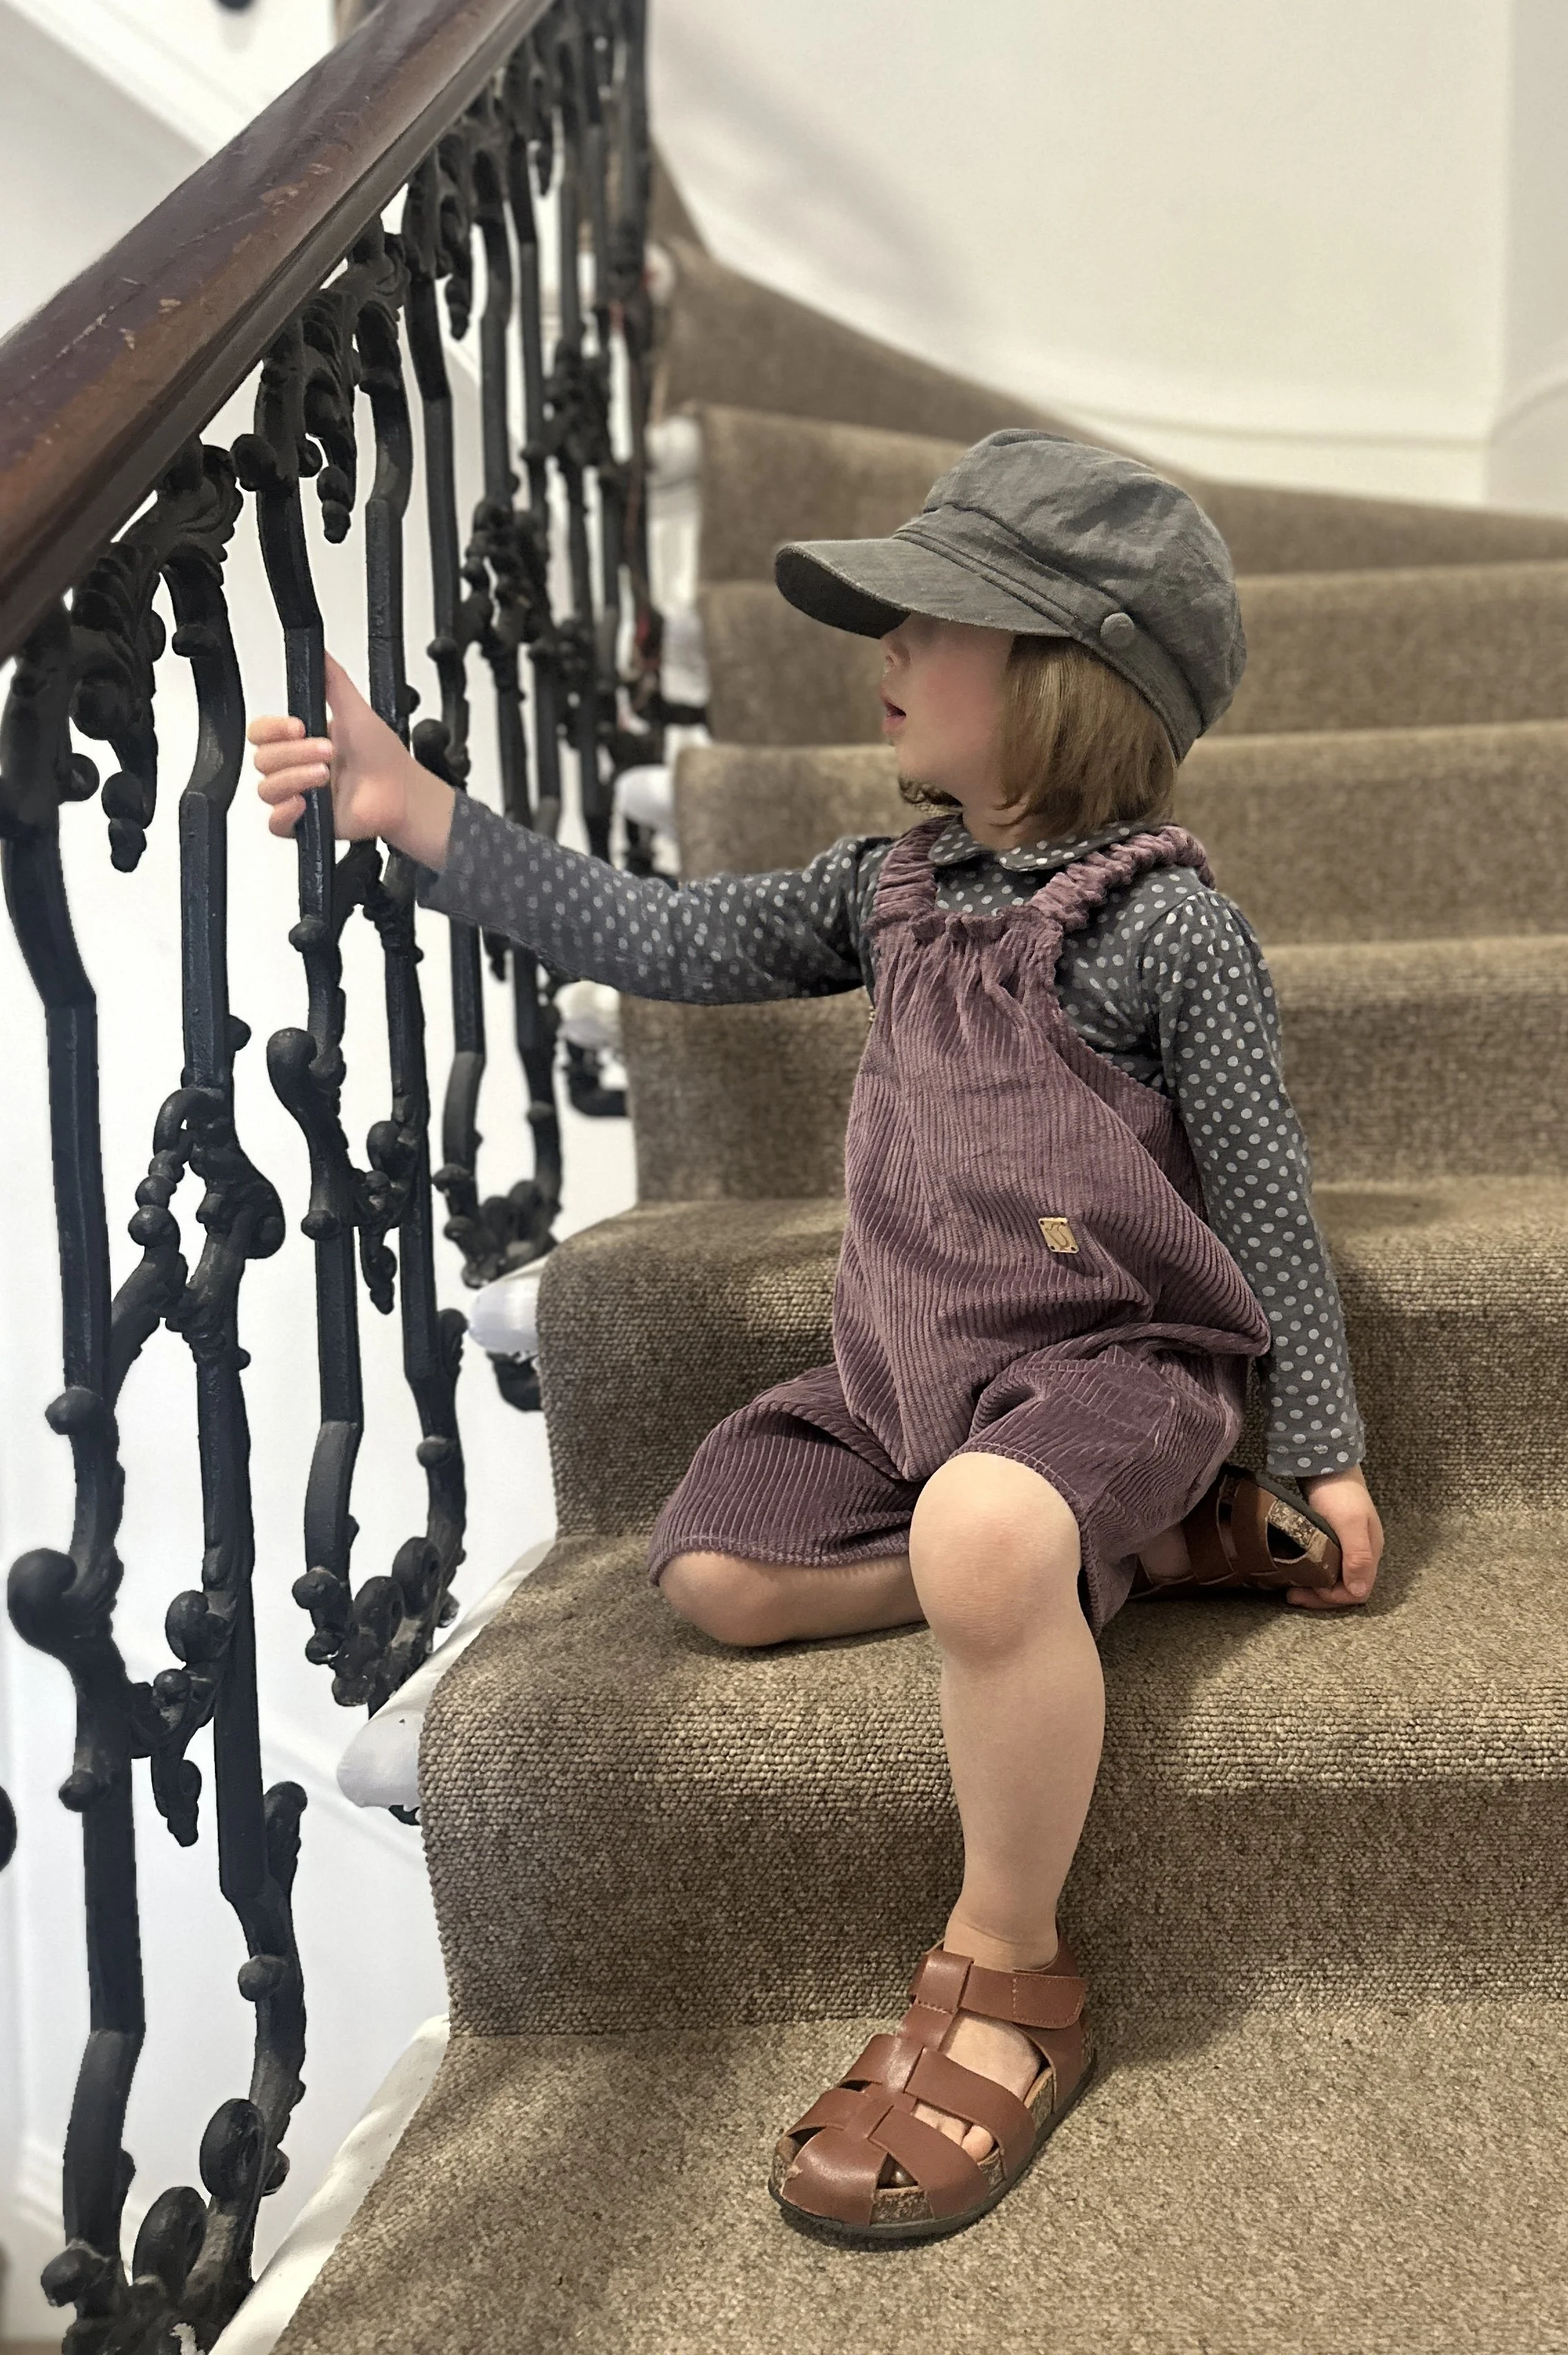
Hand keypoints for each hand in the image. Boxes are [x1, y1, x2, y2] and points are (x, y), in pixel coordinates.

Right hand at [247, 649, 454, 866]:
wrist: (402, 794)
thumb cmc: (383, 758)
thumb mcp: (356, 711)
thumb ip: (333, 681)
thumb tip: (320, 651)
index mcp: (299, 741)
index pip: (261, 732)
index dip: (273, 729)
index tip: (299, 725)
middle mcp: (295, 768)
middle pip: (262, 760)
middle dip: (294, 753)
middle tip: (327, 751)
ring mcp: (298, 796)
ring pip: (267, 789)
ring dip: (295, 779)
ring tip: (326, 776)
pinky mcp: (304, 825)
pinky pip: (275, 824)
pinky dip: (285, 814)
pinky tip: (306, 804)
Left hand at [1287, 1464, 1382, 1608]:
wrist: (1328, 1463)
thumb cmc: (1339, 1492)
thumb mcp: (1349, 1523)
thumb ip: (1356, 1556)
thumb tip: (1359, 1592)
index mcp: (1371, 1553)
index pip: (1357, 1591)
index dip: (1334, 1597)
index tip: (1309, 1591)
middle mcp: (1362, 1553)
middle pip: (1346, 1588)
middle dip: (1320, 1597)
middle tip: (1292, 1596)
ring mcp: (1348, 1546)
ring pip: (1335, 1579)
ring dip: (1315, 1588)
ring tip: (1291, 1589)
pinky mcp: (1334, 1538)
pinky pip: (1327, 1566)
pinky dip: (1313, 1574)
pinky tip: (1298, 1572)